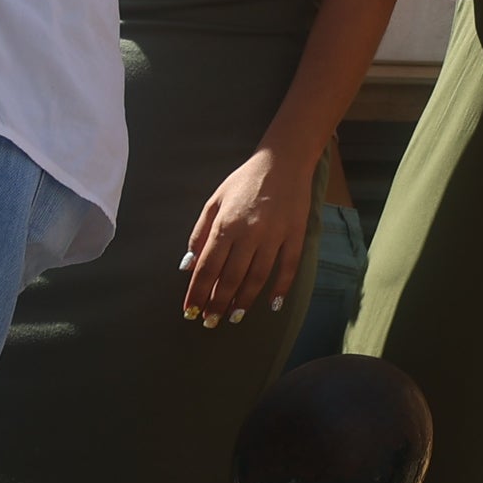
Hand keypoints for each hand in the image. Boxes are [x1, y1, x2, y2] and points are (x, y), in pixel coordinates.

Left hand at [183, 144, 312, 325]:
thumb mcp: (213, 201)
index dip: (197, 292)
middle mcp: (249, 233)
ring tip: (235, 317)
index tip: (190, 310)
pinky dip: (281, 288)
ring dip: (245, 301)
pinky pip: (288, 267)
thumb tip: (188, 265)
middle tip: (210, 322)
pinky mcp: (295, 235)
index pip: (207, 268)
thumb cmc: (244, 181)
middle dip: (218, 303)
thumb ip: (199, 233)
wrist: (283, 161)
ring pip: (258, 277)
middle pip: (230, 278)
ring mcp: (274, 236)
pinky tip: (273, 304)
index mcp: (225, 225)